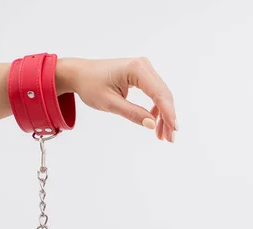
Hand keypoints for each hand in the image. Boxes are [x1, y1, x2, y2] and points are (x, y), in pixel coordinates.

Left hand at [56, 57, 177, 141]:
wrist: (79, 74)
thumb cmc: (90, 85)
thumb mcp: (109, 103)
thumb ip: (132, 113)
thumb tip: (152, 125)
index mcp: (136, 69)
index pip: (159, 94)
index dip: (168, 114)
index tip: (173, 131)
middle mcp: (144, 66)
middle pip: (164, 95)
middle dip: (168, 117)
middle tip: (170, 139)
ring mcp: (144, 69)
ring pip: (162, 95)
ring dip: (164, 115)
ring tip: (162, 135)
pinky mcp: (143, 75)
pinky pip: (155, 93)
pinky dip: (157, 109)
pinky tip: (154, 123)